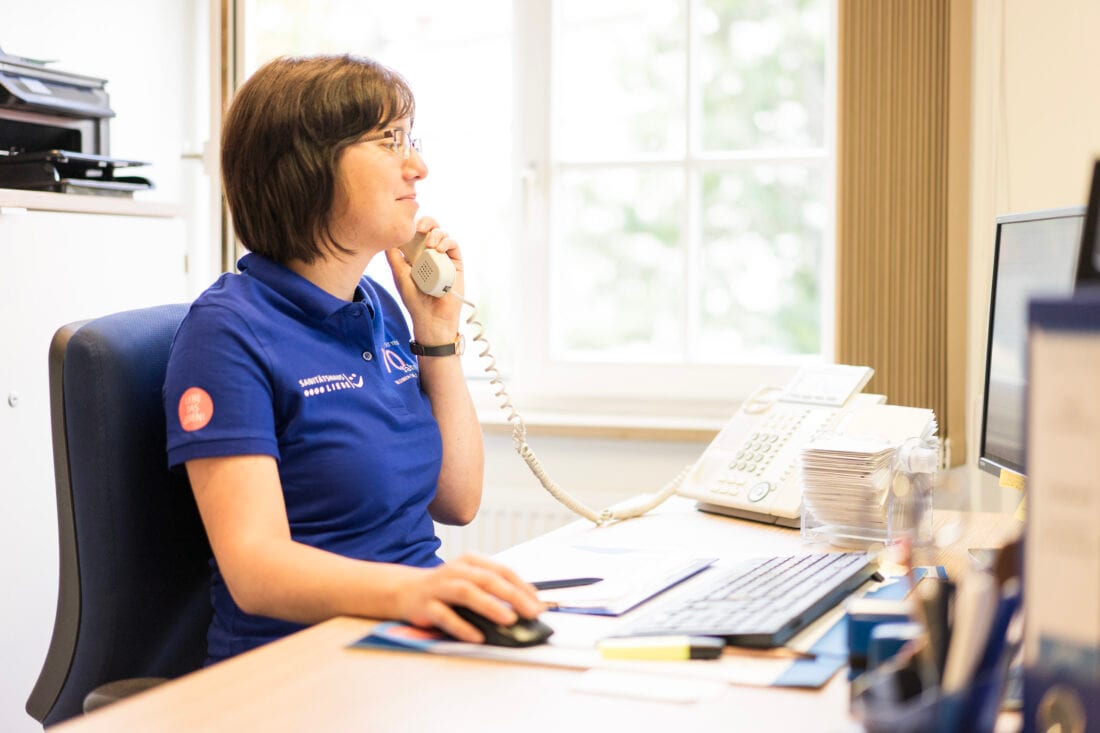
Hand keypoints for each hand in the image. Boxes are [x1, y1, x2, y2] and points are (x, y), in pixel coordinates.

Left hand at [385, 216, 463, 345]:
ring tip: (430, 244)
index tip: (406, 224)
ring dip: (436, 233)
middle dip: (426, 222)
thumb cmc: (414, 299)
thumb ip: (393, 257)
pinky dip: (447, 242)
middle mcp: (430, 253)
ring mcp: (444, 257)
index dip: (412, 224)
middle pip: (430, 228)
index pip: (415, 232)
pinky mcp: (456, 263)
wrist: (431, 317)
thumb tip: (387, 238)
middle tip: (420, 227)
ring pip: (443, 234)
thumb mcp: (399, 275)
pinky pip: (454, 245)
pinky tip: (439, 249)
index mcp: (416, 254)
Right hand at [394, 553, 544, 642]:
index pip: (502, 571)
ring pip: (467, 593)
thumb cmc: (445, 588)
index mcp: (471, 561)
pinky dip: (462, 627)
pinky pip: (445, 616)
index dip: (522, 586)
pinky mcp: (426, 606)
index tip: (539, 603)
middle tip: (532, 612)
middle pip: (488, 580)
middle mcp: (456, 570)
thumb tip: (528, 604)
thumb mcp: (470, 580)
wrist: (404, 590)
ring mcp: (440, 587)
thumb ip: (494, 588)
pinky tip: (477, 636)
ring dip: (490, 606)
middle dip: (513, 596)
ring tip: (510, 620)